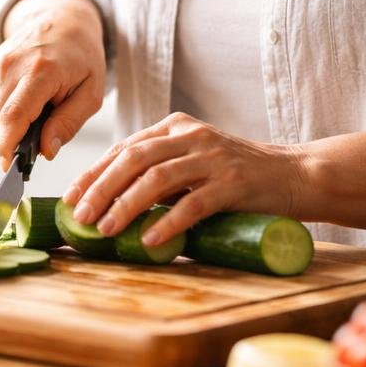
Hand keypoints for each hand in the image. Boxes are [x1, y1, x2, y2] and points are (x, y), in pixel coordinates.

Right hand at [0, 0, 105, 169]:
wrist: (60, 21)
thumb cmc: (81, 58)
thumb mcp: (91, 92)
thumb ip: (69, 123)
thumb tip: (46, 152)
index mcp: (40, 71)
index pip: (14, 116)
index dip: (8, 147)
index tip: (10, 168)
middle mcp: (10, 67)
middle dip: (13, 143)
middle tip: (38, 141)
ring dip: (9, 128)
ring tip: (36, 112)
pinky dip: (2, 114)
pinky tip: (22, 100)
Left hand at [62, 113, 304, 246]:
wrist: (295, 174)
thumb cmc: (238, 175)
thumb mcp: (194, 161)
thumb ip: (161, 171)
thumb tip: (111, 202)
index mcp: (175, 127)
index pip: (124, 147)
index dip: (93, 173)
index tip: (70, 198)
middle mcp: (191, 136)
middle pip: (133, 159)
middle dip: (101, 189)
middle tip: (81, 217)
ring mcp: (213, 158)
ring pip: (157, 179)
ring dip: (126, 205)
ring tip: (106, 229)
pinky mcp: (233, 183)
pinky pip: (193, 203)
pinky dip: (167, 222)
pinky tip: (149, 239)